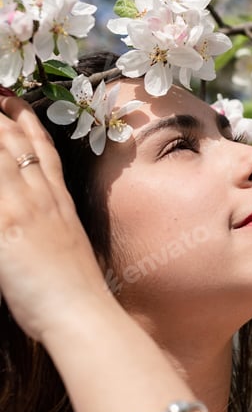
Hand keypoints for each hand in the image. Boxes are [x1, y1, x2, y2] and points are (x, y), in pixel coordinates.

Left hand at [0, 94, 107, 340]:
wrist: (82, 311)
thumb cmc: (76, 289)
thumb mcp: (68, 246)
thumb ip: (53, 223)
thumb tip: (41, 215)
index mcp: (59, 201)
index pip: (42, 149)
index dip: (25, 122)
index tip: (13, 100)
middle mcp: (42, 196)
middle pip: (16, 143)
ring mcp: (23, 207)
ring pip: (2, 154)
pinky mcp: (6, 225)